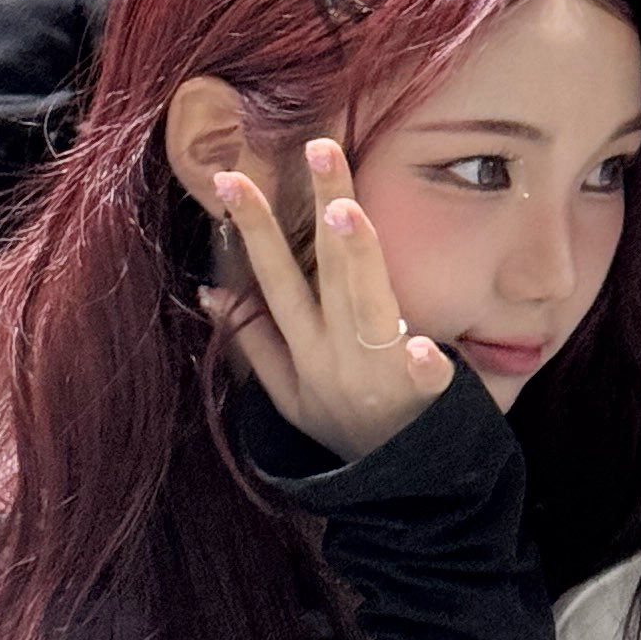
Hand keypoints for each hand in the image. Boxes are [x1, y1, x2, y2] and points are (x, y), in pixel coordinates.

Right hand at [205, 139, 450, 456]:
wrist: (395, 488)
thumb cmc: (344, 426)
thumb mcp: (288, 393)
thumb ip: (253, 341)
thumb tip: (213, 290)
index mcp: (304, 347)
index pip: (274, 275)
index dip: (254, 227)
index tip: (231, 177)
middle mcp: (335, 353)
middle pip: (325, 269)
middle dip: (318, 207)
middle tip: (320, 150)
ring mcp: (376, 372)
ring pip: (364, 302)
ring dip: (355, 259)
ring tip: (346, 211)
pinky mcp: (422, 396)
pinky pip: (422, 379)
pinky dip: (422, 366)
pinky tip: (427, 350)